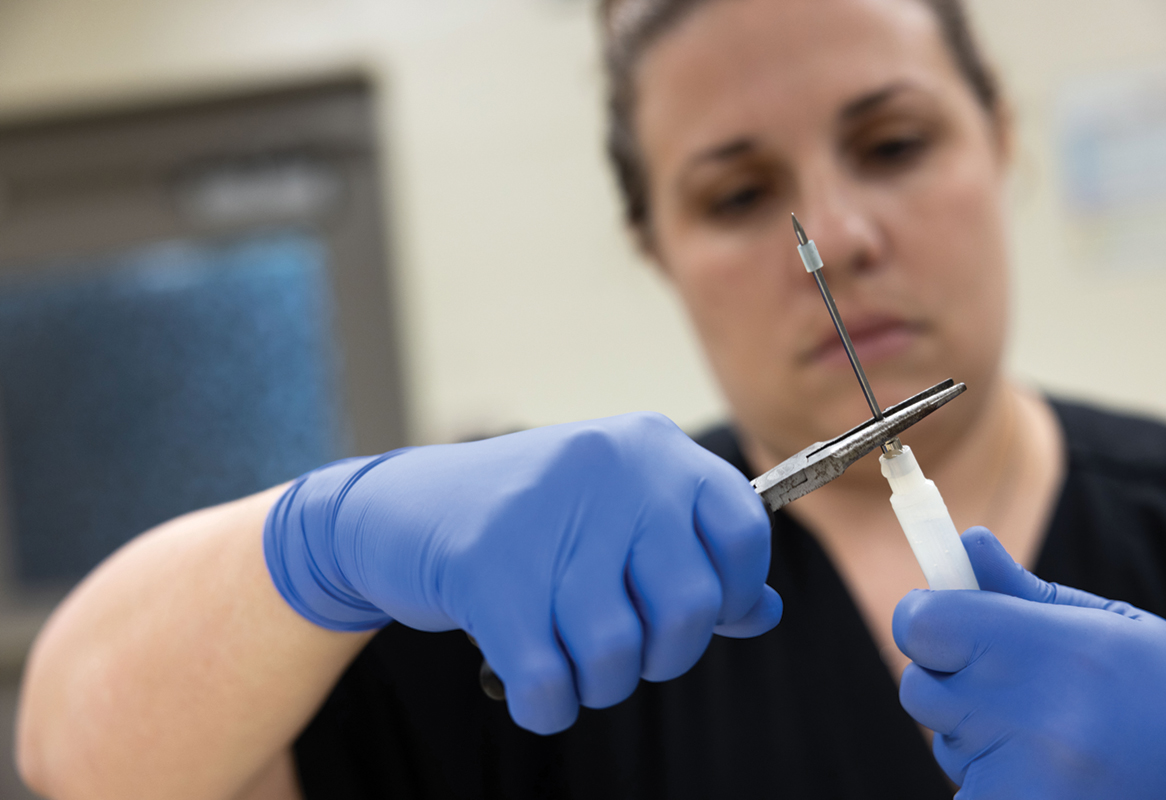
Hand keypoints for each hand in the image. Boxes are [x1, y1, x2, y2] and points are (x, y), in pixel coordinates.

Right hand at [264, 412, 780, 733]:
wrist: (399, 510)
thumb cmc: (527, 522)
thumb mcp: (613, 514)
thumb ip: (688, 557)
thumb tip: (762, 611)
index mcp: (648, 447)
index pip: (742, 531)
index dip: (735, 593)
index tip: (703, 615)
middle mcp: (607, 468)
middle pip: (690, 605)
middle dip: (664, 655)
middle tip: (625, 650)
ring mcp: (544, 515)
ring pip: (616, 653)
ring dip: (598, 683)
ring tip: (569, 659)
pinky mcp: (485, 570)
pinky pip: (549, 684)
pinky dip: (548, 706)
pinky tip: (534, 687)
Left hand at [892, 527, 1165, 798]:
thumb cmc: (1163, 691)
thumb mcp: (1108, 623)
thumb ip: (1023, 590)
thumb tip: (965, 543)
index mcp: (1046, 649)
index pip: (923, 625)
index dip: (923, 620)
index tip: (939, 625)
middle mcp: (1029, 716)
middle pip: (919, 688)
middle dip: (948, 682)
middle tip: (1010, 688)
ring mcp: (1021, 778)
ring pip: (943, 745)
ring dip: (974, 739)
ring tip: (1048, 739)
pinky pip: (965, 792)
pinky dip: (991, 783)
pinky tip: (1044, 776)